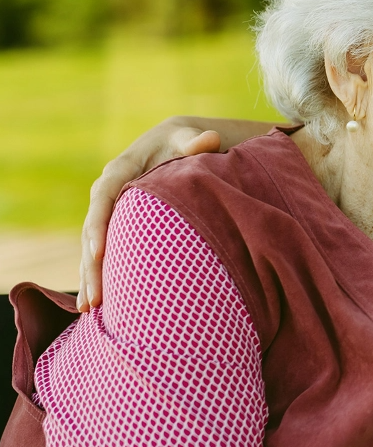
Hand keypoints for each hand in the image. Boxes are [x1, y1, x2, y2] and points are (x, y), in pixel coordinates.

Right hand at [78, 119, 221, 311]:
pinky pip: (101, 252)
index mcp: (121, 169)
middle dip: (91, 265)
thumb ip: (197, 140)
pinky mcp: (116, 224)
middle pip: (92, 230)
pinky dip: (97, 275)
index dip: (98, 224)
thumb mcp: (189, 137)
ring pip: (92, 246)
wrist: (174, 143)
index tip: (99, 252)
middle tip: (95, 299)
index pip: (104, 196)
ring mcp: (110, 210)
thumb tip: (209, 139)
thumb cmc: (184, 141)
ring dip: (90, 277)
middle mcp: (108, 191)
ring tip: (89, 309)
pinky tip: (93, 305)